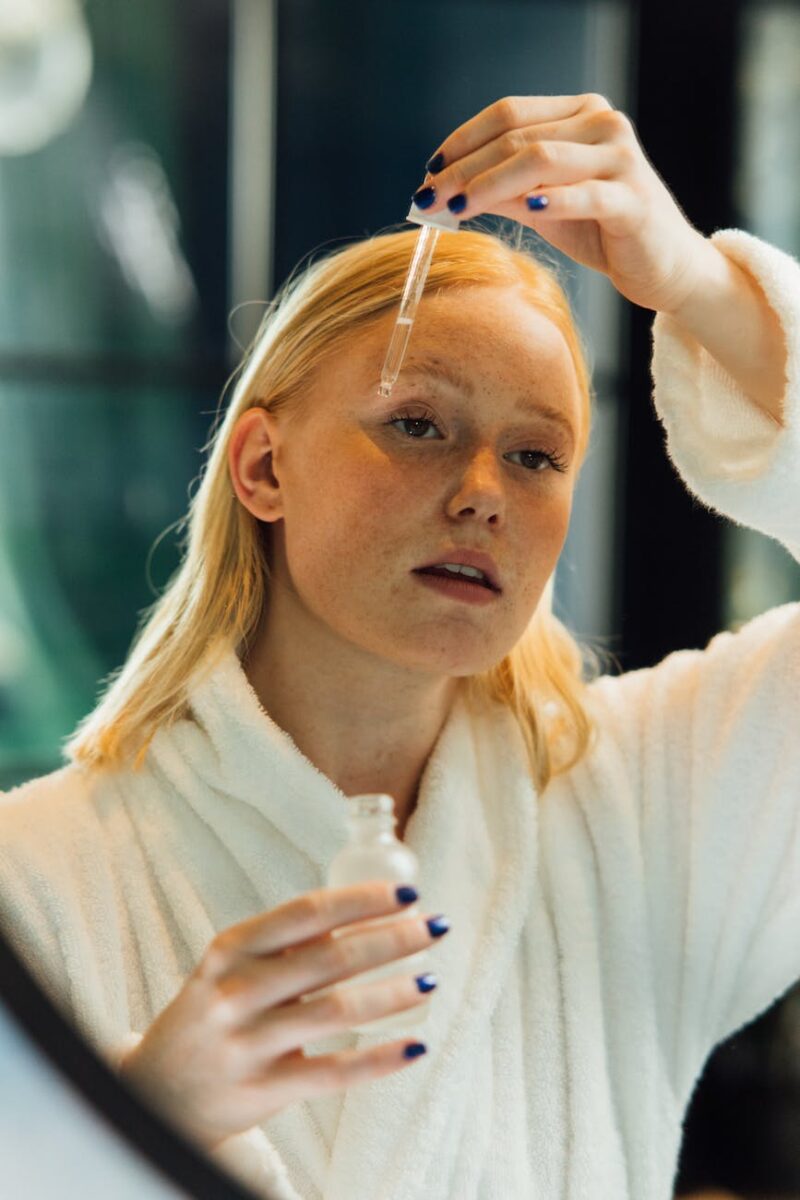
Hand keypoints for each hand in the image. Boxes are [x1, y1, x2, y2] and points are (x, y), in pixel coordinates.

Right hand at [117, 881, 445, 1150]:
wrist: (156, 1093)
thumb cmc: (211, 1014)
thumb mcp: (232, 966)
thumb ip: (286, 942)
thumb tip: (363, 908)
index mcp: (232, 949)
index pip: (308, 913)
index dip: (362, 900)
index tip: (407, 894)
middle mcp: (236, 991)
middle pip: (331, 957)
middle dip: (392, 939)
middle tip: (434, 928)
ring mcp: (248, 1043)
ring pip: (337, 1011)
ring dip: (393, 993)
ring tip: (430, 979)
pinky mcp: (263, 1090)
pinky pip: (333, 1072)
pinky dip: (379, 1059)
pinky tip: (415, 1045)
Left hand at [416, 93, 713, 313]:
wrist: (663, 266)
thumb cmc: (602, 232)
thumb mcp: (543, 207)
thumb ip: (504, 192)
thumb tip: (446, 190)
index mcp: (580, 115)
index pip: (510, 114)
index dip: (463, 140)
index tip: (428, 171)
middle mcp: (603, 125)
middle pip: (518, 137)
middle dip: (465, 169)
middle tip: (428, 198)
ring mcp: (622, 159)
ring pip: (541, 159)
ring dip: (490, 184)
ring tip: (457, 207)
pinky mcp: (634, 200)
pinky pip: (586, 195)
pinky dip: (552, 200)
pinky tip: (524, 207)